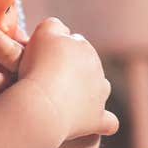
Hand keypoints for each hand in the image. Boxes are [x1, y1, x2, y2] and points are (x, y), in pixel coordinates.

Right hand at [17, 18, 118, 140]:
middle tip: (48, 79)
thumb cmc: (39, 66)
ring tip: (66, 99)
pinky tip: (94, 123)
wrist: (42, 103)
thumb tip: (63, 30)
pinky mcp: (97, 120)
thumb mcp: (42, 32)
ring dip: (88, 93)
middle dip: (72, 71)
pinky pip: (109, 122)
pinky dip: (103, 122)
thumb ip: (54, 25)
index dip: (58, 50)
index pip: (74, 44)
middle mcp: (98, 71)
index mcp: (85, 48)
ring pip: (100, 91)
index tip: (43, 59)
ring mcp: (100, 97)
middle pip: (87, 67)